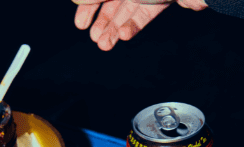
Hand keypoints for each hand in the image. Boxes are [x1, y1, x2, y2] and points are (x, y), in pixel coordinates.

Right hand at [73, 0, 207, 50]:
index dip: (88, 6)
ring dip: (115, 28)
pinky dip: (133, 25)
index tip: (80, 25)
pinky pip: (144, 14)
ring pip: (127, 10)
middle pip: (112, 1)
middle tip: (94, 39)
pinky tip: (123, 36)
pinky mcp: (163, 0)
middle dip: (102, 21)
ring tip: (104, 45)